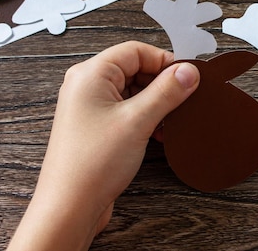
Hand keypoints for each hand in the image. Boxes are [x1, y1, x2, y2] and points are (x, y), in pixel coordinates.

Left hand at [8, 41, 199, 250]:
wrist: (69, 207)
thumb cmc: (92, 164)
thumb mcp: (138, 121)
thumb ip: (166, 91)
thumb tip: (188, 71)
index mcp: (90, 74)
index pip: (135, 51)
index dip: (164, 60)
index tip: (188, 76)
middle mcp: (87, 85)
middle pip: (135, 68)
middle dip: (161, 84)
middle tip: (184, 99)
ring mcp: (90, 107)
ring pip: (133, 90)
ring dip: (156, 102)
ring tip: (170, 120)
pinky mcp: (96, 126)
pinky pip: (127, 109)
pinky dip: (146, 116)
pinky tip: (159, 132)